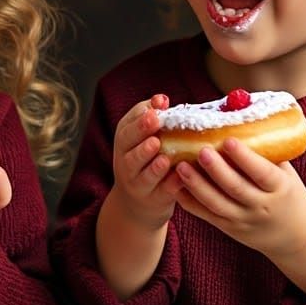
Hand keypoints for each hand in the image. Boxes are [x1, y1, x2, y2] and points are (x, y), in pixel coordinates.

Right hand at [95, 95, 180, 299]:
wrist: (137, 206)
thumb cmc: (145, 162)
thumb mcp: (141, 139)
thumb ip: (150, 118)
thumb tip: (161, 99)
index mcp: (124, 143)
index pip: (126, 127)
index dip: (140, 117)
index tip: (155, 108)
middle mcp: (126, 163)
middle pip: (129, 148)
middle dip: (141, 133)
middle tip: (155, 121)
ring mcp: (137, 184)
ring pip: (142, 174)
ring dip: (152, 164)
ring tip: (163, 156)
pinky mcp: (153, 201)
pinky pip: (162, 193)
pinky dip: (171, 185)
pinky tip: (181, 177)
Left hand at [174, 137, 305, 296]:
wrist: (296, 235)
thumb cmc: (288, 193)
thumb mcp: (287, 174)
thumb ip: (268, 152)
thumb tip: (243, 116)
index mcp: (280, 188)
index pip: (262, 173)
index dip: (244, 157)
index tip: (228, 140)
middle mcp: (262, 206)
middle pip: (236, 188)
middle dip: (216, 169)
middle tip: (200, 150)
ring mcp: (244, 220)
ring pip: (217, 204)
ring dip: (197, 185)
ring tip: (180, 166)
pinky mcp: (230, 229)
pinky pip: (207, 216)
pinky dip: (190, 202)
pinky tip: (176, 185)